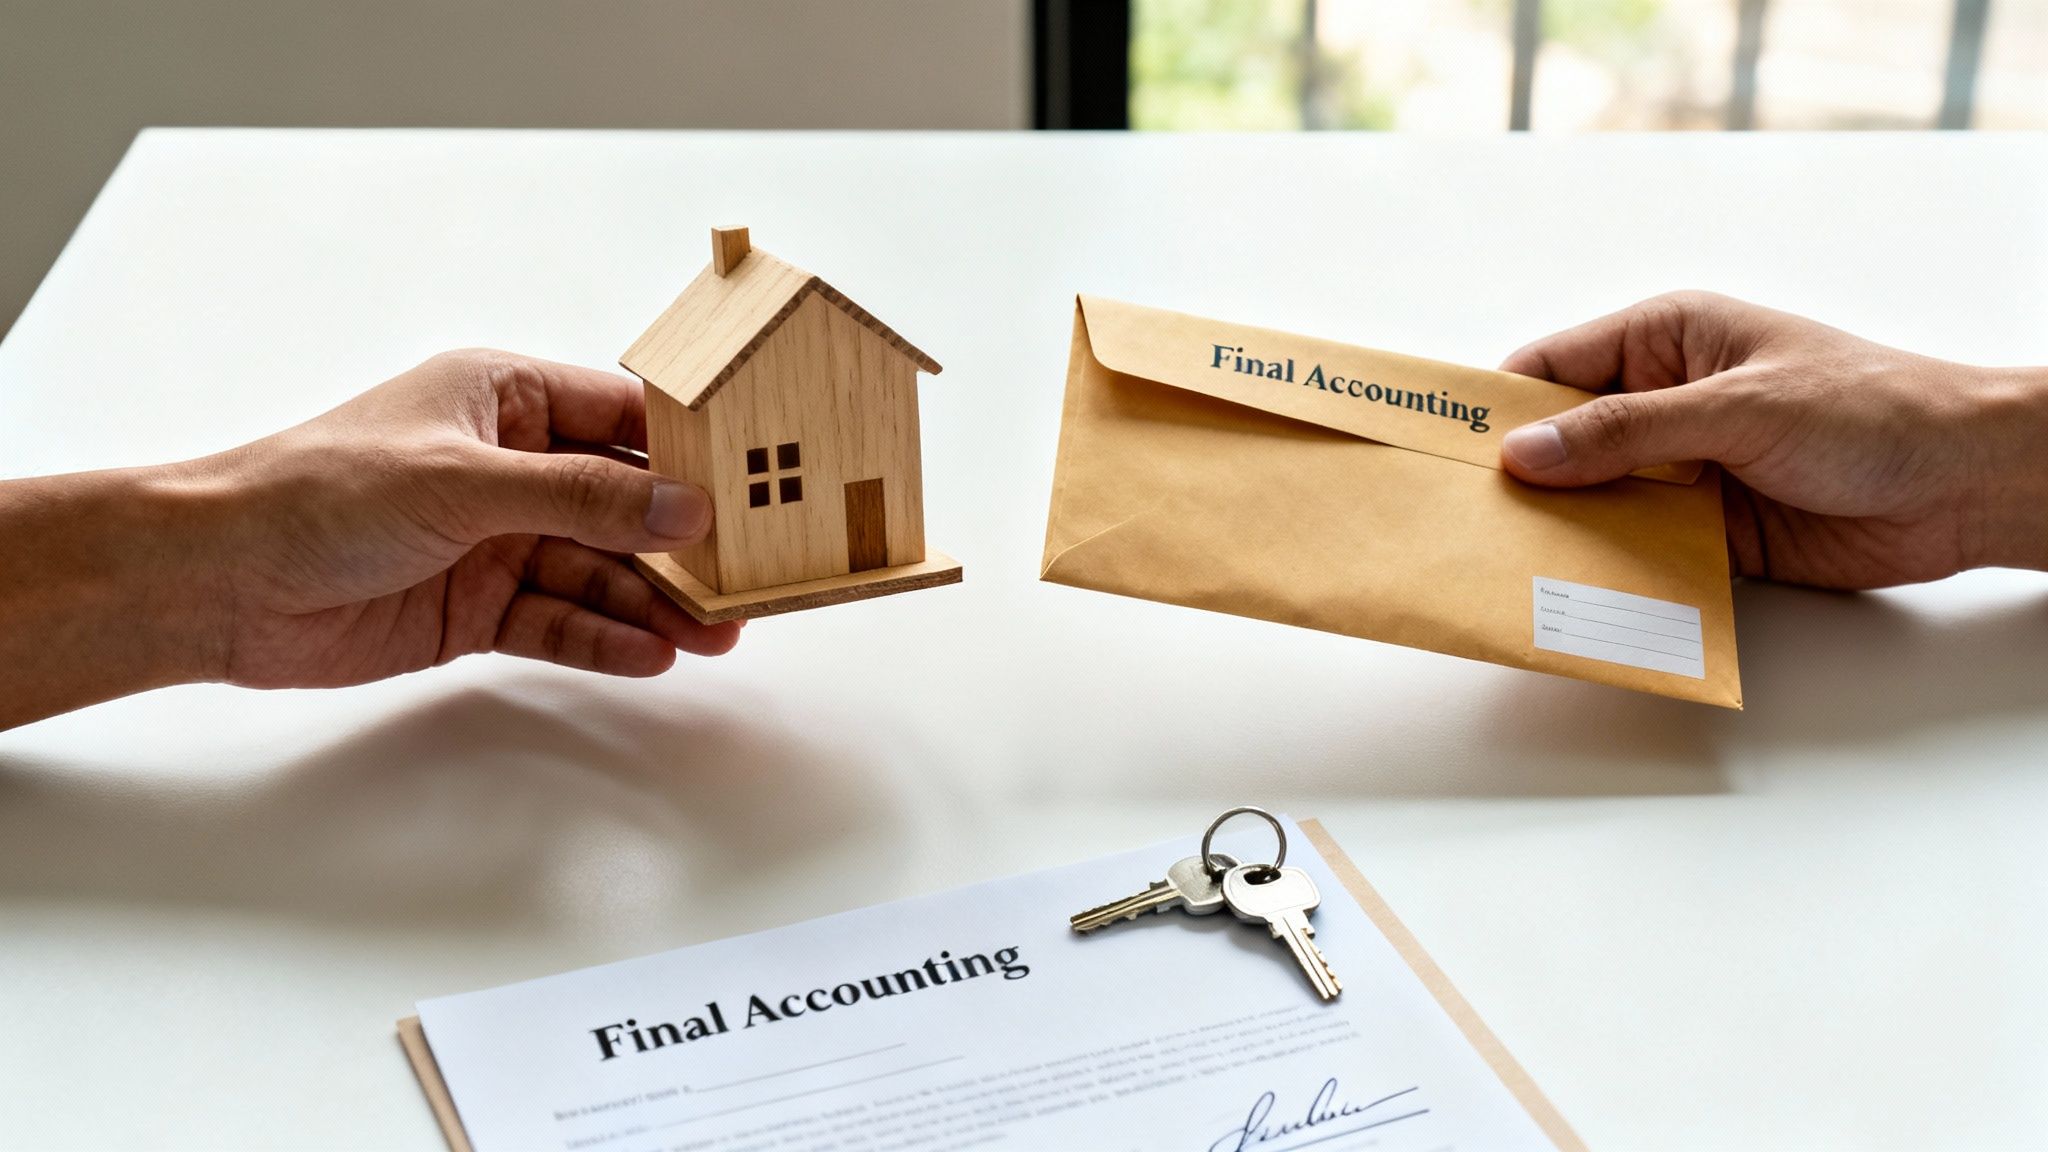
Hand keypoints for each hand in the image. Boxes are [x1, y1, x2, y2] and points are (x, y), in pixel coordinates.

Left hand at [0, 350, 739, 728]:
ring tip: (715, 634)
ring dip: (654, 602)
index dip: (688, 453)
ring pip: (598, 571)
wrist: (219, 582)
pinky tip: (652, 656)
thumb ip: (583, 496)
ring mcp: (495, 541)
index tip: (752, 485)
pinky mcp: (476, 608)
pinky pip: (558, 622)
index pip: (621, 418)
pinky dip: (603, 639)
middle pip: (622, 504)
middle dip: (683, 544)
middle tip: (746, 580)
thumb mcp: (466, 481)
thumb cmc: (319, 493)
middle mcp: (507, 468)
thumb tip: (685, 506)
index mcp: (503, 400)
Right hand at [1496, 292, 2047, 589]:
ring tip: (1502, 567)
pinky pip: (1638, 554)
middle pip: (1564, 443)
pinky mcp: (1709, 533)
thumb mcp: (1737, 408)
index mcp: (1666, 340)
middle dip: (1520, 480)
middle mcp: (1666, 402)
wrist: (1966, 484)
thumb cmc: (1871, 411)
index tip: (1442, 451)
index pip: (1553, 369)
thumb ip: (1628, 433)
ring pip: (1595, 503)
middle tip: (1461, 522)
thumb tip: (1528, 454)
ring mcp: (1686, 470)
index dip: (1496, 408)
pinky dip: (1609, 574)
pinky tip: (1572, 595)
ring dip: (1561, 534)